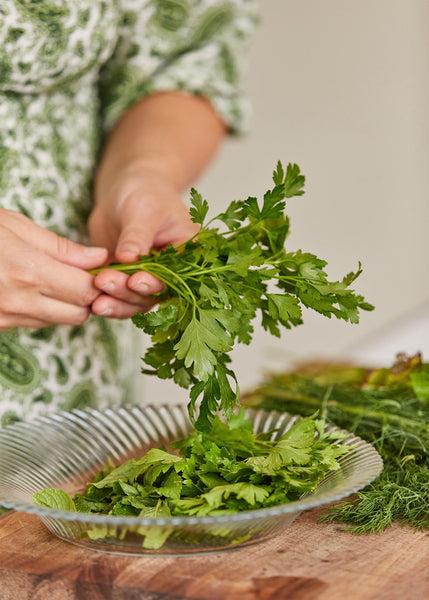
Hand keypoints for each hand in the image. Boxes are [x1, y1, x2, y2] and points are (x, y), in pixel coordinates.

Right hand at [0, 208, 107, 329]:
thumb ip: (61, 247)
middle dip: (87, 296)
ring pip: (58, 321)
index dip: (99, 281)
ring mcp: (4, 319)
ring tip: (52, 278)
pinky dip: (42, 309)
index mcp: (27, 271)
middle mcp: (18, 301)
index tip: (100, 270)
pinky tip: (30, 288)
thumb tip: (98, 258)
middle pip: (78, 313)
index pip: (86, 290)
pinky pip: (34, 323)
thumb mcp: (15, 226)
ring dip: (65, 303)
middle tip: (80, 275)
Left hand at [88, 166, 198, 318]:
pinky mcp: (127, 282)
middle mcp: (171, 272)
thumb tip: (128, 258)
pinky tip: (92, 302)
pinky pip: (118, 298)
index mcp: (187, 252)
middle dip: (130, 291)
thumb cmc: (144, 191)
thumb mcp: (143, 209)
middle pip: (155, 293)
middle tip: (105, 280)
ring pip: (136, 300)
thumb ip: (137, 235)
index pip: (177, 275)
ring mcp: (148, 278)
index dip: (158, 283)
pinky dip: (107, 301)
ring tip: (96, 294)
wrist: (125, 190)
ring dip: (117, 300)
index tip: (136, 280)